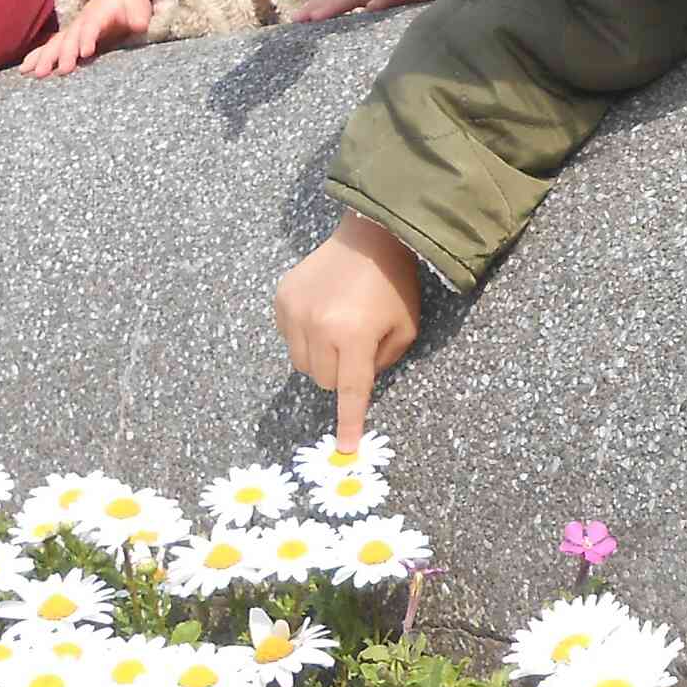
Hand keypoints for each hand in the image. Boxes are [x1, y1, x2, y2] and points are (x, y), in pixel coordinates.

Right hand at [23, 0, 155, 75]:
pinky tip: (23, 70)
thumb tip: (140, 24)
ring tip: (34, 73)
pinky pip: (50, 47)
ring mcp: (72, 30)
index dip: (88, 38)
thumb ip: (139, 18)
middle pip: (70, 37)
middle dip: (64, 54)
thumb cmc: (130, 8)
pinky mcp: (67, 39)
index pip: (92, 26)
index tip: (85, 53)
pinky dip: (36, 57)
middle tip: (61, 71)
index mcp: (99, 14)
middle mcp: (81, 22)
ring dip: (45, 58)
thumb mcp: (139, 10)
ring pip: (56, 43)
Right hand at [274, 212, 421, 447]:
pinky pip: (289, 339)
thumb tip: (357, 386)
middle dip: (342, 376)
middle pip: (325, 381)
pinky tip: (324, 313)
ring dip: (322, 359)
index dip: (349, 422)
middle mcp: (319, 326)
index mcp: (355, 335)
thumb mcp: (405, 330)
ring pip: (303, 364)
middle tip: (358, 350)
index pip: (351, 391)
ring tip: (341, 330)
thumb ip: (382, 363)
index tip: (345, 450)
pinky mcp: (282, 299)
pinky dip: (305, 337)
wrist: (370, 236)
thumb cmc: (395, 286)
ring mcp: (295, 312)